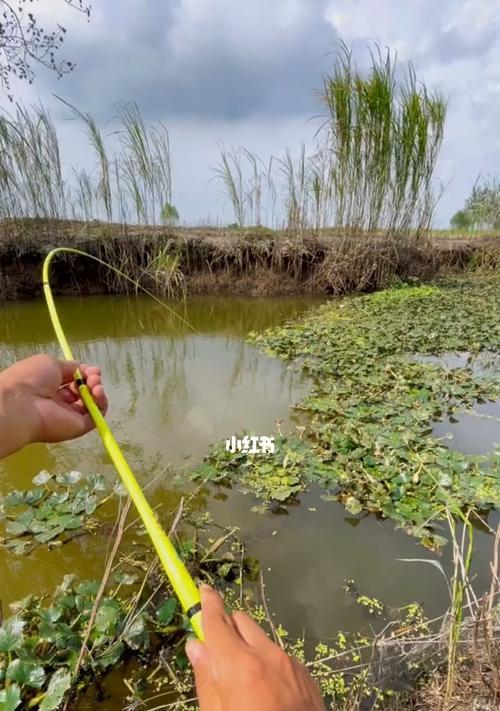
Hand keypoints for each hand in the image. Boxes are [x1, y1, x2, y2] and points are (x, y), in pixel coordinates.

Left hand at [0, 355, 107, 457]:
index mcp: (48, 387)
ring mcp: (69, 416)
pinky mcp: (78, 427)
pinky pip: (96, 416)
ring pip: (91, 404)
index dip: (83, 374)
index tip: (90, 369)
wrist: (22, 404)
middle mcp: (59, 403)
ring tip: (95, 383)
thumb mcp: (51, 364)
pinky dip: (101, 403)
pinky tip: (97, 392)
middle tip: (93, 376)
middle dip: (92, 380)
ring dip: (97, 390)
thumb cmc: (31, 379)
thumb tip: (86, 369)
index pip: (71, 381)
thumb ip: (71, 367)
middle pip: (83, 392)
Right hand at [185, 585, 324, 710]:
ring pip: (262, 640)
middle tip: (217, 648)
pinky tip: (267, 692)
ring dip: (248, 647)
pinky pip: (280, 657)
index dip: (207, 603)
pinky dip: (268, 663)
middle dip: (228, 627)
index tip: (202, 588)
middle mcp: (268, 655)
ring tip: (243, 680)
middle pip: (242, 622)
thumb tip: (196, 645)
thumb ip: (207, 680)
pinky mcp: (307, 676)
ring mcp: (291, 664)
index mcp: (241, 666)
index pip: (218, 622)